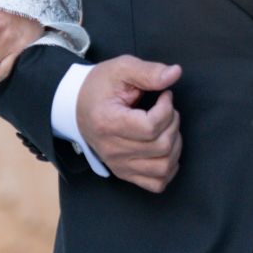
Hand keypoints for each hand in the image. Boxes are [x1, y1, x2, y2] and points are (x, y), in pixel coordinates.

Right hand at [76, 56, 182, 192]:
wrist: (77, 106)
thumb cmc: (100, 87)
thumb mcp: (121, 69)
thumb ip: (148, 71)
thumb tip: (175, 73)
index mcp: (108, 123)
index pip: (151, 127)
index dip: (167, 109)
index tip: (165, 96)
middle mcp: (112, 149)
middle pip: (161, 147)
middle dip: (173, 123)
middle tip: (167, 109)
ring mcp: (118, 164)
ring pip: (163, 167)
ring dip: (175, 145)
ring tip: (167, 128)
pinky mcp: (124, 173)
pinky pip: (157, 183)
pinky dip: (168, 169)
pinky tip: (165, 149)